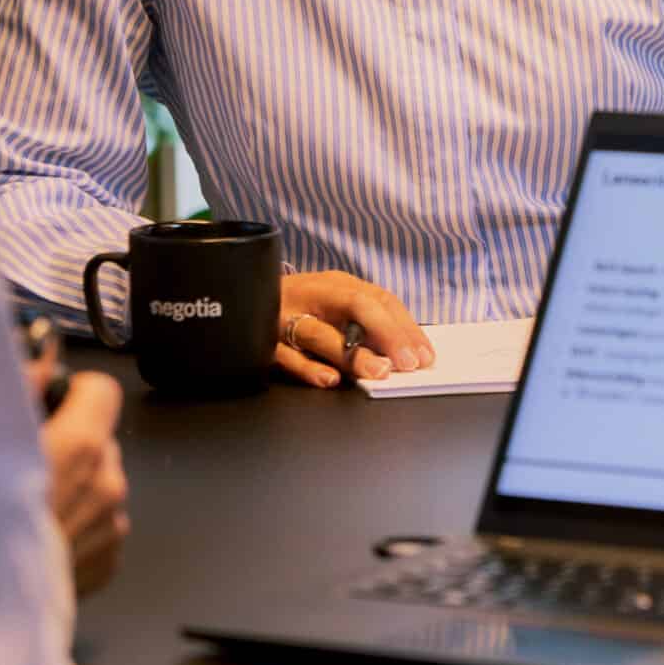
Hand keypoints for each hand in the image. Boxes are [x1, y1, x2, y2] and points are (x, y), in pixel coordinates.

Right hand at [37, 362, 129, 596]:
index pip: (103, 389)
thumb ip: (18, 386)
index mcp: (82, 446)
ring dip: (68, 490)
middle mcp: (108, 482)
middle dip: (66, 444)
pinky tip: (33, 542)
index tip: (48, 404)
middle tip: (16, 466)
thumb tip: (40, 348)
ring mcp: (112, 526)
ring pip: (96, 485)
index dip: (73, 392)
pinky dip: (72, 528)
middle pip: (97, 441)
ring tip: (20, 512)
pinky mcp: (108, 564)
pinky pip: (95, 527)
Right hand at [273, 271, 434, 388]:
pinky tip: (329, 379)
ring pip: (321, 334)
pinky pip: (287, 357)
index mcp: (336, 285)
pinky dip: (309, 368)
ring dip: (352, 354)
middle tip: (408, 363)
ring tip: (378, 371)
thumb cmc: (297, 307)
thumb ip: (363, 324)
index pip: (380, 300)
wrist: (239, 299)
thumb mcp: (331, 305)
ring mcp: (285, 318)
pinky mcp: (262, 342)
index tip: (424, 355)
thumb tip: (404, 353)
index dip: (405, 328)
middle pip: (356, 307)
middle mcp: (313, 296)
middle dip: (387, 334)